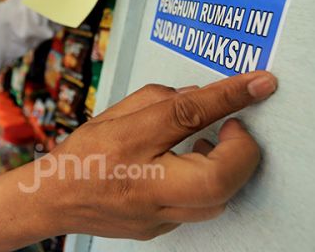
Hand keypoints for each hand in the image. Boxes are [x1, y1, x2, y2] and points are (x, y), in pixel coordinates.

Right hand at [43, 71, 276, 239]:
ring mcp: (154, 215)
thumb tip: (202, 96)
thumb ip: (160, 100)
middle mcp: (143, 185)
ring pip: (217, 202)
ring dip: (226, 169)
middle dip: (242, 151)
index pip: (187, 114)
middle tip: (236, 127)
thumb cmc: (82, 155)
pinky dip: (205, 185)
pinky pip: (200, 210)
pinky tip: (189, 168)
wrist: (55, 199)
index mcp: (128, 144)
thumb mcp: (114, 113)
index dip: (228, 96)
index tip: (259, 83)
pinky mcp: (161, 230)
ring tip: (209, 147)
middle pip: (217, 179)